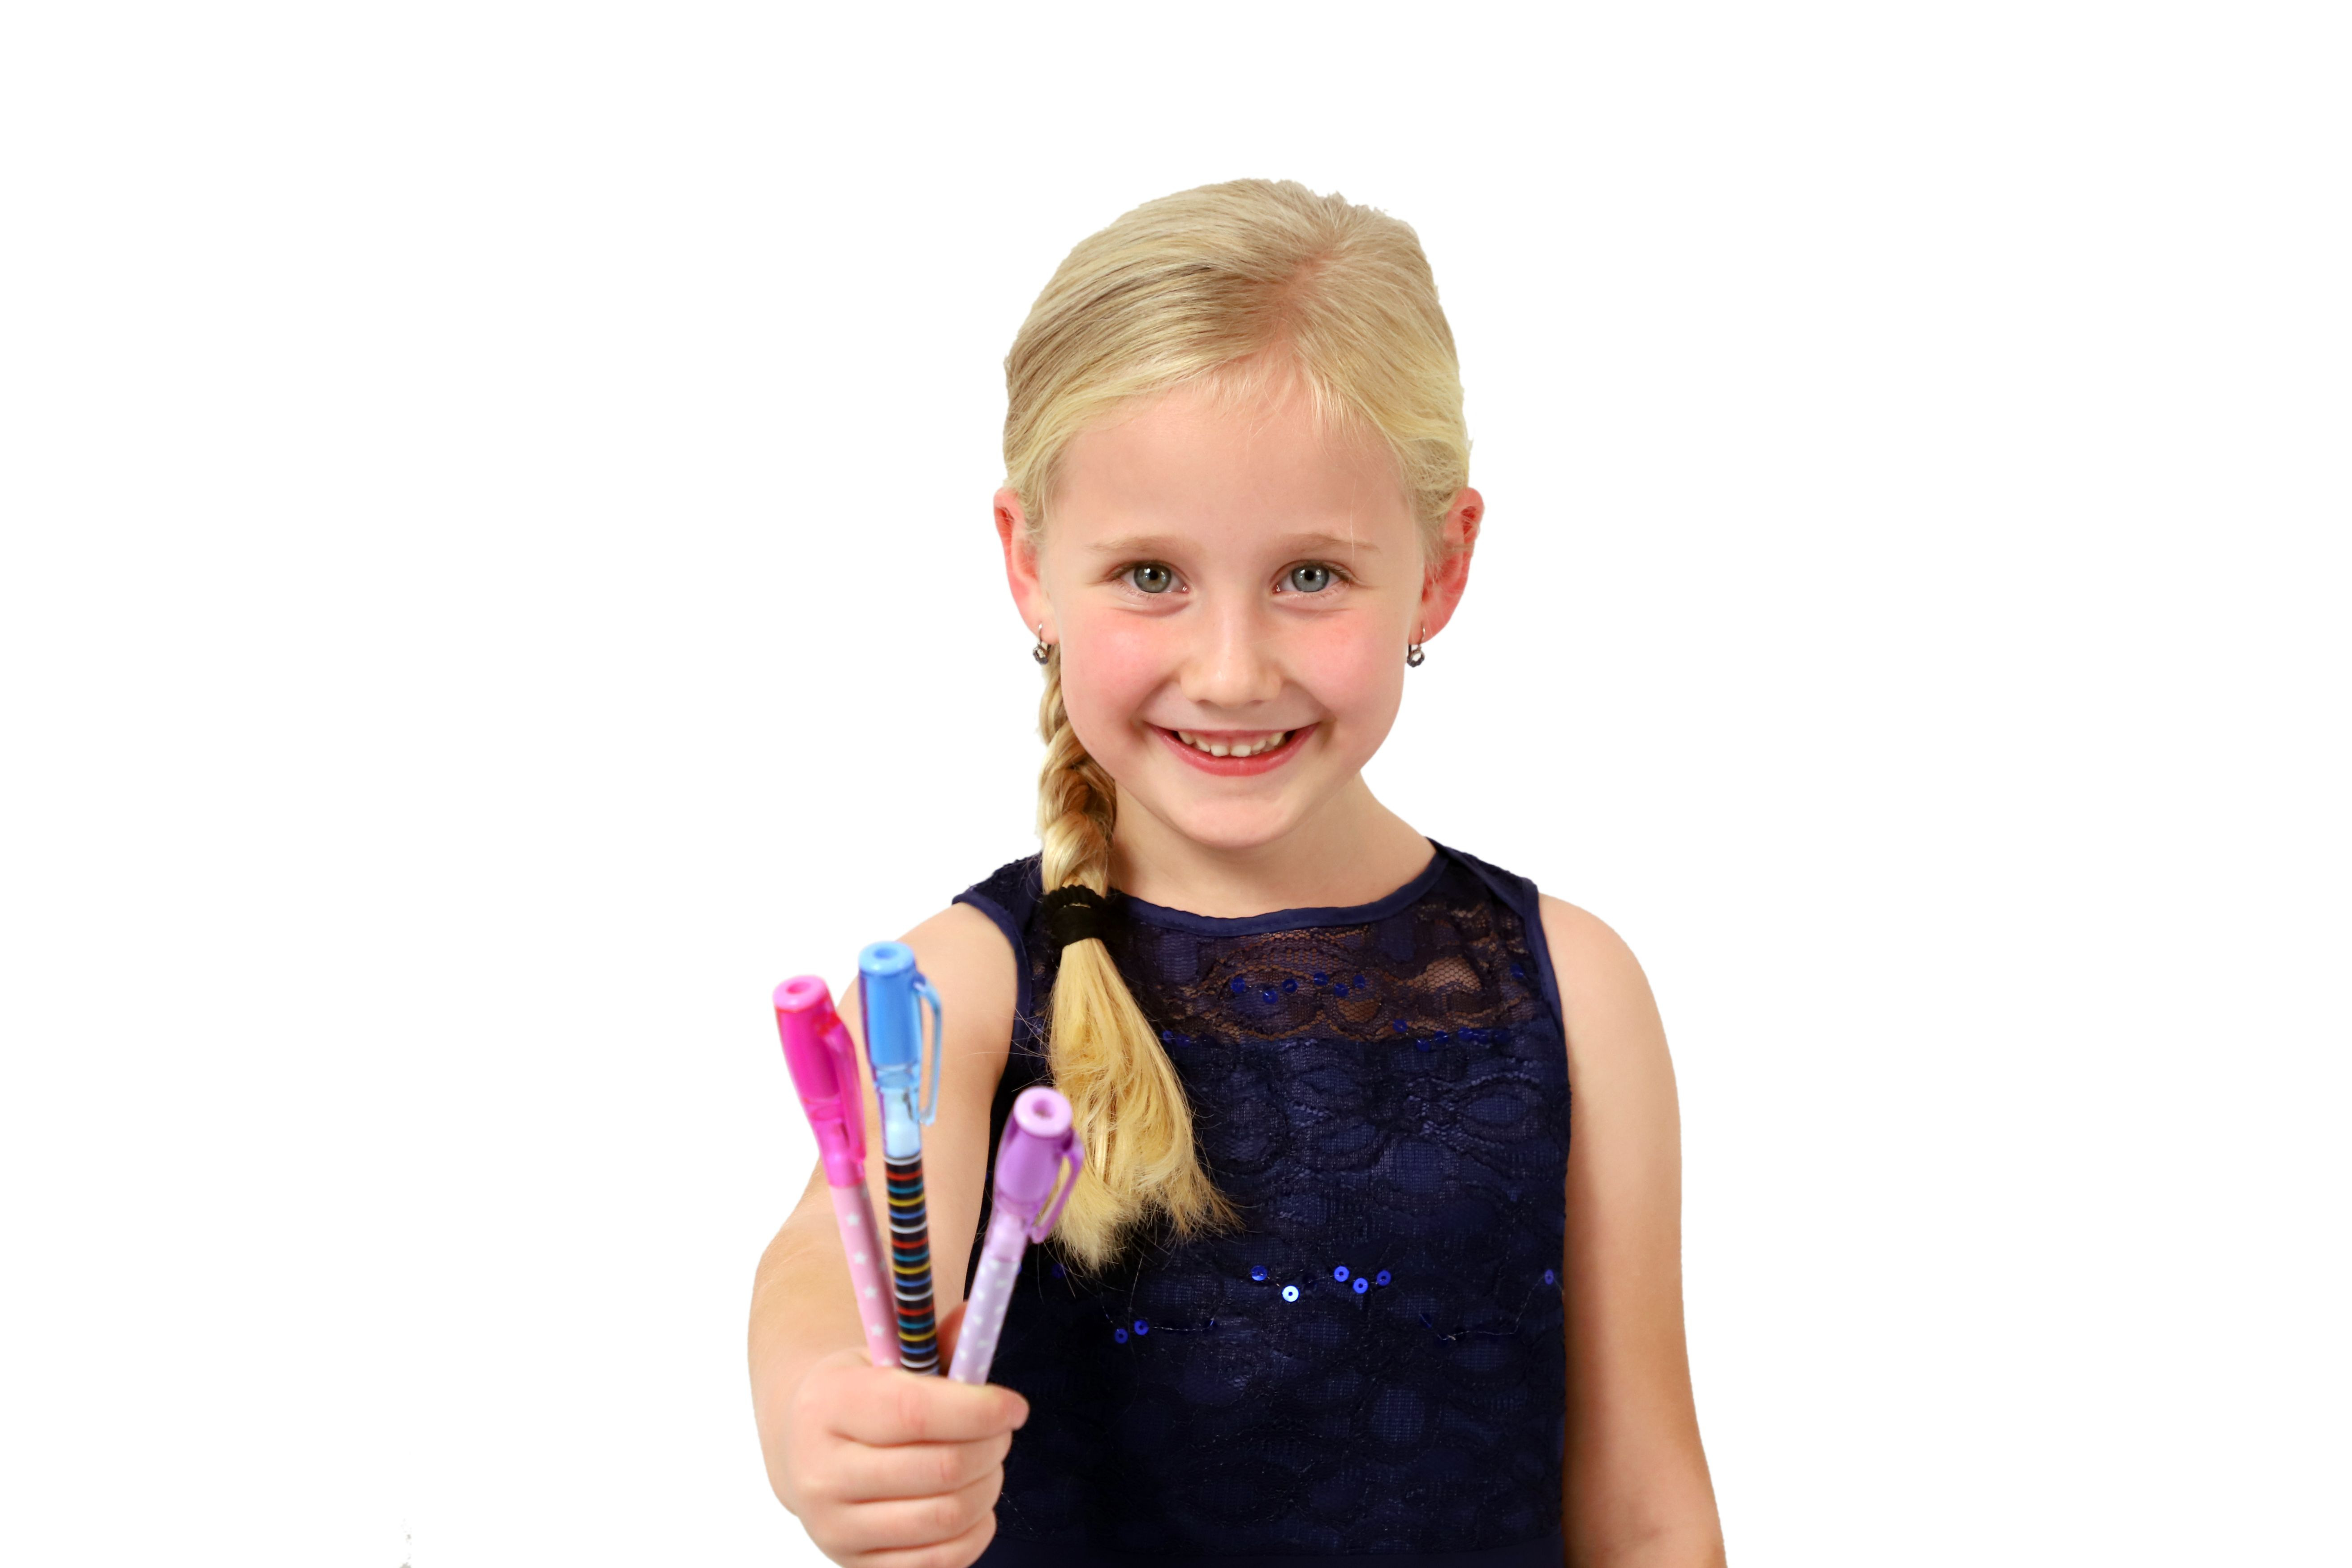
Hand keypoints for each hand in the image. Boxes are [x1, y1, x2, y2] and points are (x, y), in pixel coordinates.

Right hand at [776, 1303, 1027, 1567]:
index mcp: (827, 1405)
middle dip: (991, 1447)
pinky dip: (975, 1532)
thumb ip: (934, 1341)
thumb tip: (977, 1318)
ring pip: (946, 1517)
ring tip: (988, 1463)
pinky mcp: (855, 1565)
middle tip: (1002, 1433)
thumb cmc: (861, 1396)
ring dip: (987, 1487)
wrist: (804, 1453)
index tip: (1015, 1406)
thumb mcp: (885, 1356)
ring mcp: (833, 1528)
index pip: (915, 1412)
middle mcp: (820, 1472)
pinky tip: (973, 1502)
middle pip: (941, 1469)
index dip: (978, 1410)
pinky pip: (940, 1561)